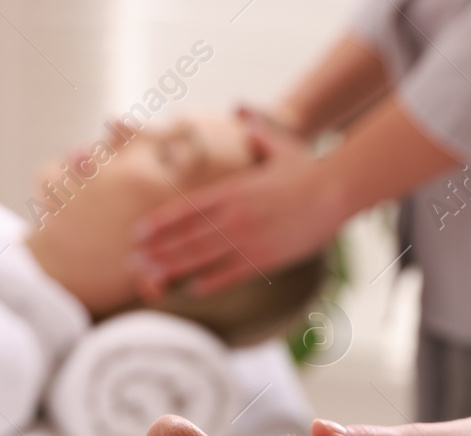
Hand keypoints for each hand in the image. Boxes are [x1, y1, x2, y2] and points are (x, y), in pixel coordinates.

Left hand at [132, 110, 346, 296]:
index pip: (187, 208)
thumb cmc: (309, 168)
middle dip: (158, 250)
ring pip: (202, 257)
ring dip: (173, 268)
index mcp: (233, 190)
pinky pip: (232, 274)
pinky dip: (210, 282)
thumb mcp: (278, 144)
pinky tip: (191, 290)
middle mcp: (235, 215)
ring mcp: (249, 238)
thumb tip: (238, 109)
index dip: (160, 222)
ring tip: (150, 276)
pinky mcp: (266, 257)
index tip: (138, 232)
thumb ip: (254, 129)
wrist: (337, 190)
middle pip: (187, 236)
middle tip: (133, 260)